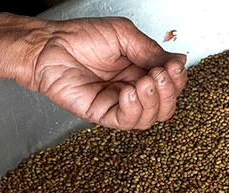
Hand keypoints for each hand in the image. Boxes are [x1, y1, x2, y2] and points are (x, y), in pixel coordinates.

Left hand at [21, 17, 186, 129]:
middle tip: (159, 75)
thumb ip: (150, 50)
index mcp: (142, 72)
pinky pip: (127, 121)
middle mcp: (134, 90)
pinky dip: (133, 109)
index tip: (173, 66)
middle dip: (168, 92)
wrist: (49, 45)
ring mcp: (120, 104)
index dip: (177, 79)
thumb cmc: (80, 37)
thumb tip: (179, 61)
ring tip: (144, 82)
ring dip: (153, 101)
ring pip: (151, 118)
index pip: (171, 85)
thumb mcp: (124, 35)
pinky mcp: (103, 114)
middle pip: (166, 106)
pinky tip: (128, 92)